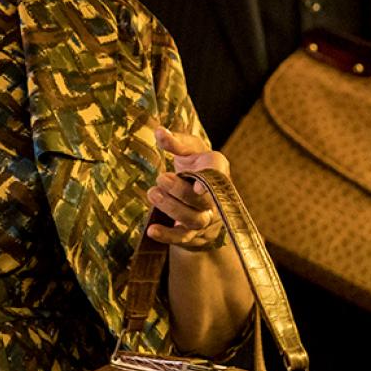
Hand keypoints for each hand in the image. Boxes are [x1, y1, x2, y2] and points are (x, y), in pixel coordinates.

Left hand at [146, 127, 230, 251]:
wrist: (200, 194)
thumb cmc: (195, 166)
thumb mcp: (189, 150)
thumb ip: (176, 142)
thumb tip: (159, 132)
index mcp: (217, 170)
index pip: (218, 175)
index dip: (210, 182)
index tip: (198, 185)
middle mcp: (216, 197)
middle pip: (203, 200)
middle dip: (181, 191)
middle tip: (161, 178)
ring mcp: (205, 217)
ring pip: (194, 219)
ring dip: (172, 208)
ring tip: (153, 194)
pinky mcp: (192, 234)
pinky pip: (182, 238)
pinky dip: (168, 236)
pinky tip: (152, 230)